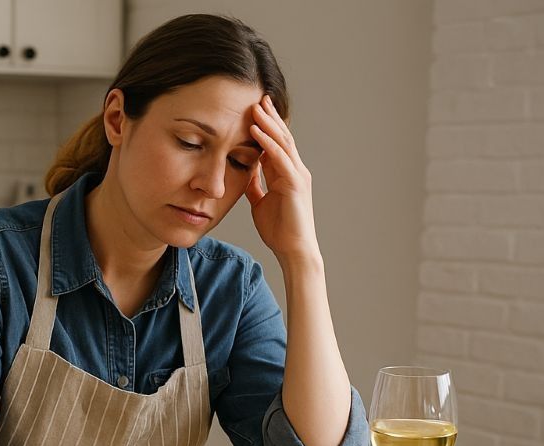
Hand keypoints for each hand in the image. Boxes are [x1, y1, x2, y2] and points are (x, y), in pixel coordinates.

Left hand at [244, 95, 319, 262]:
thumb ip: (256, 187)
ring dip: (268, 124)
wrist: (293, 250)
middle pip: (282, 137)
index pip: (275, 144)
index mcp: (285, 174)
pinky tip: (257, 132)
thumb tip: (246, 175)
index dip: (266, 127)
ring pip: (282, 143)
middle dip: (270, 117)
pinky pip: (280, 158)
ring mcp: (297, 175)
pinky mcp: (294, 184)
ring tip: (256, 107)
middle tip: (258, 97)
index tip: (254, 110)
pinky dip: (268, 143)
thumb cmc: (279, 230)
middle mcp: (294, 170)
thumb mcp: (260, 203)